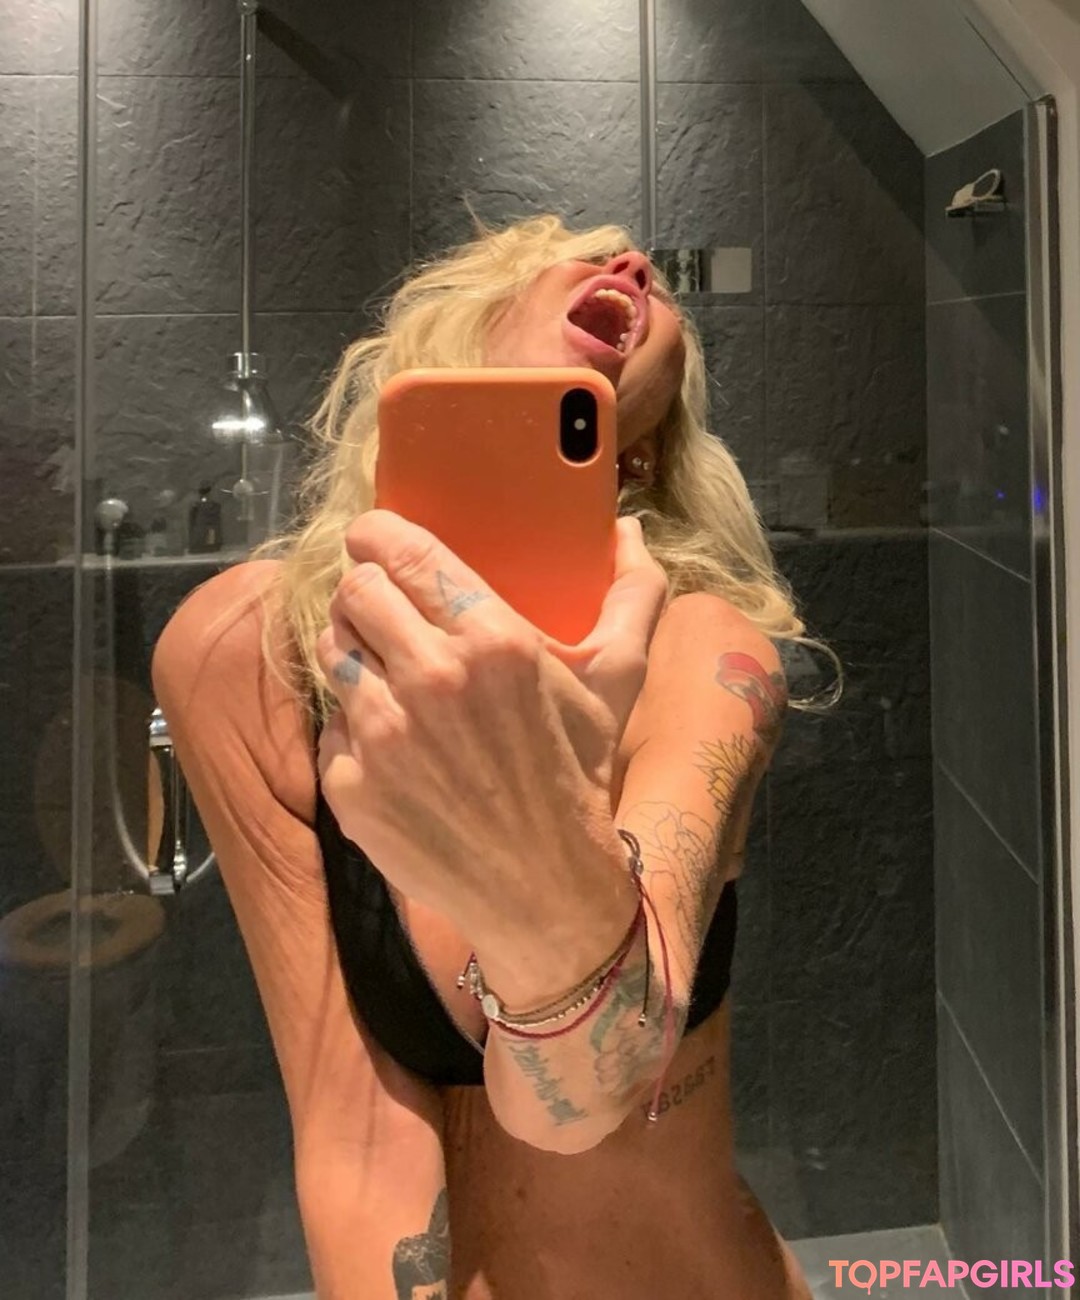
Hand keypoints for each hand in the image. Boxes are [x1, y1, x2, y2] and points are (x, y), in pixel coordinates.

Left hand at [314, 509, 666, 943]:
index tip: (372, 536)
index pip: (402, 551)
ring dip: (354, 653)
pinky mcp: (350, 784)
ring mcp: (382, 734)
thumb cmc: (578, 778)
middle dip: (364, 591)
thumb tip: (631, 530)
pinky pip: (329, 724)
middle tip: (384, 608)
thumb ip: (633, 598)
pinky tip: (393, 745)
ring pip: (331, 650)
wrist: (544, 894)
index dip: (377, 534)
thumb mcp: (617, 685)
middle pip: (353, 591)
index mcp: (494, 640)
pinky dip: (353, 727)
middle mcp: (431, 679)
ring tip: (388, 675)